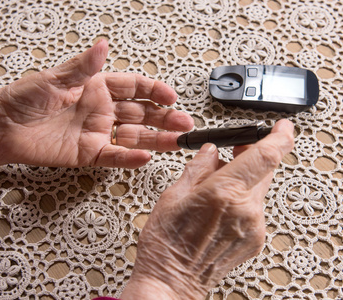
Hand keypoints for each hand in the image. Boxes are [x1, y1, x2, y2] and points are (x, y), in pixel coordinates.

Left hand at [0, 40, 192, 168]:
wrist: (3, 129)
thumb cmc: (23, 100)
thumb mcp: (54, 79)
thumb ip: (82, 67)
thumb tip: (102, 47)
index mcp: (96, 88)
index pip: (134, 87)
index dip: (155, 91)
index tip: (171, 96)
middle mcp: (101, 110)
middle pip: (141, 113)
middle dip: (165, 117)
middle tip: (184, 122)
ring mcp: (98, 133)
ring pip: (134, 136)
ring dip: (157, 139)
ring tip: (177, 141)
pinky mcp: (89, 153)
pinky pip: (115, 156)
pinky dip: (130, 157)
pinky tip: (146, 157)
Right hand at [121, 119, 294, 299]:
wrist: (171, 280)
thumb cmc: (166, 243)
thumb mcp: (173, 195)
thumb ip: (198, 168)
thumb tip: (211, 152)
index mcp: (223, 193)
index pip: (265, 156)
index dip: (280, 137)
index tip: (282, 127)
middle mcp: (245, 210)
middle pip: (266, 170)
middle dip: (254, 155)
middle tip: (237, 149)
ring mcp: (253, 227)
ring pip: (260, 189)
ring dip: (245, 179)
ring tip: (218, 184)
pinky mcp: (254, 240)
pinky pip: (256, 208)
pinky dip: (244, 198)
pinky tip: (222, 204)